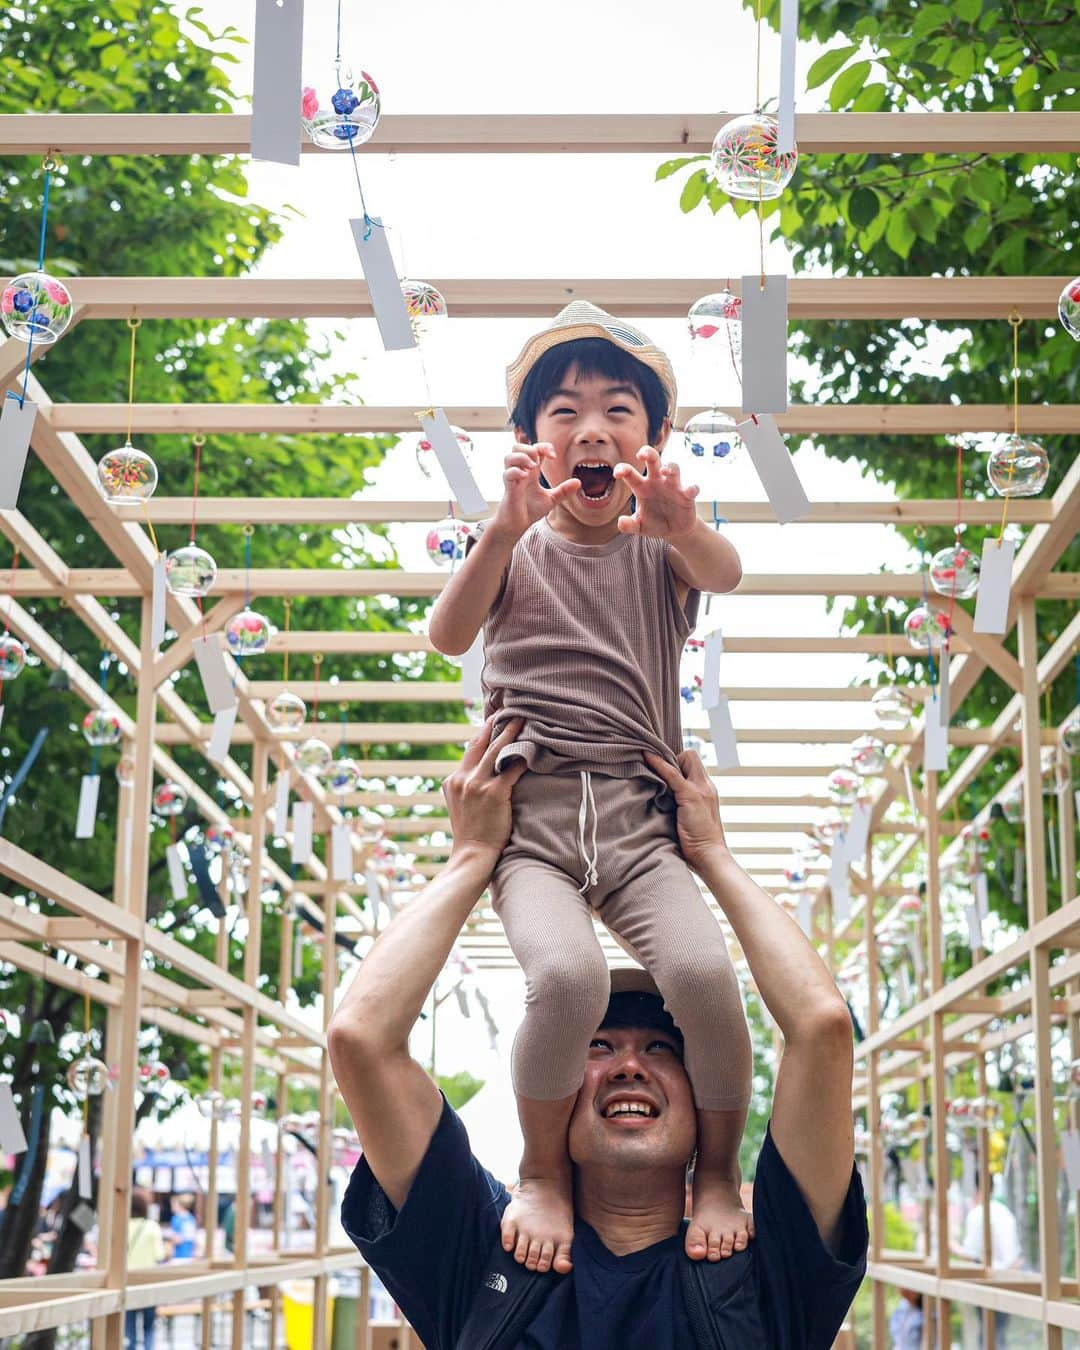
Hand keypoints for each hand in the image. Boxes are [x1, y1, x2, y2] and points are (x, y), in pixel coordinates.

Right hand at [443, 716, 527, 860]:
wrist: (472, 855)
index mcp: (452, 781)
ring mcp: (477, 785)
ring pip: (496, 750)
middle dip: (495, 724)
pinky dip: (523, 757)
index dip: (482, 732)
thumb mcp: (460, 806)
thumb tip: (483, 773)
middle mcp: (462, 779)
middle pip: (480, 743)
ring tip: (522, 719)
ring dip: (511, 732)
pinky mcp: (494, 793)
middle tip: (508, 709)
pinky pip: (512, 769)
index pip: (469, 750)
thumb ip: (467, 787)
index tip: (493, 718)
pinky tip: (533, 748)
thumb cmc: (472, 834)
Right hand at [490, 443, 578, 540]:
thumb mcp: (551, 499)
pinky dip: (516, 471)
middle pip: (517, 447)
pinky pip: (507, 474)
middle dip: (530, 449)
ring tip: (533, 467)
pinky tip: (525, 476)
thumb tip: (578, 482)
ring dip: (521, 457)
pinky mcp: (509, 489)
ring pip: (509, 457)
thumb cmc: (530, 510)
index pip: (534, 448)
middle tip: (539, 461)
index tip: (553, 457)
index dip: (544, 447)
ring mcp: (513, 479)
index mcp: (531, 471)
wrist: (517, 525)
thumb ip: (563, 490)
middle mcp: (521, 472)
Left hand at [614, 447, 699, 539]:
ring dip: (670, 467)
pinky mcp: (687, 496)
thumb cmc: (654, 523)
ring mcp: (673, 487)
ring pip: (673, 468)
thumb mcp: (639, 527)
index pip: (630, 474)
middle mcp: (657, 482)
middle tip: (641, 454)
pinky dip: (692, 488)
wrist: (674, 531)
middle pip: (653, 460)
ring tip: (665, 471)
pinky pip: (691, 488)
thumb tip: (621, 522)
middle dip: (648, 453)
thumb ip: (629, 525)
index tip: (617, 473)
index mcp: (642, 487)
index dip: (623, 469)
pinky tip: (690, 491)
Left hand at [643, 750, 728, 871]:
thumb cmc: (698, 844)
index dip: (677, 763)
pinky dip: (659, 764)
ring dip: (666, 759)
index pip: (694, 763)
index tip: (661, 769)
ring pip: (684, 759)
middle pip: (690, 756)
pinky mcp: (691, 796)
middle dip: (672, 759)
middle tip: (655, 770)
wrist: (710, 856)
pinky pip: (673, 773)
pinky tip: (647, 757)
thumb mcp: (692, 818)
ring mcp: (701, 790)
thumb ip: (683, 804)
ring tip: (648, 761)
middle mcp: (706, 786)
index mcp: (707, 791)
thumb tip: (662, 798)